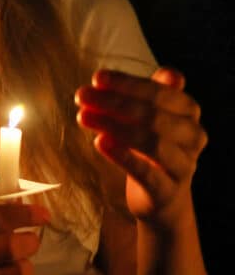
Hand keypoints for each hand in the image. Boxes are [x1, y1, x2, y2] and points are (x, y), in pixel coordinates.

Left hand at [75, 68, 206, 227]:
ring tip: (83, 117)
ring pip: (152, 142)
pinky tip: (100, 142)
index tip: (97, 78)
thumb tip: (101, 79)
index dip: (128, 83)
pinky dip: (123, 156)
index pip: (160, 92)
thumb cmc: (147, 144)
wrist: (161, 196)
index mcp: (187, 111)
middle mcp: (192, 136)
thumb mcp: (141, 115)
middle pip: (153, 114)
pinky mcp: (168, 191)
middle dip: (114, 103)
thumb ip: (127, 96)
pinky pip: (147, 173)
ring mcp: (184, 165)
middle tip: (81, 96)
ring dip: (114, 126)